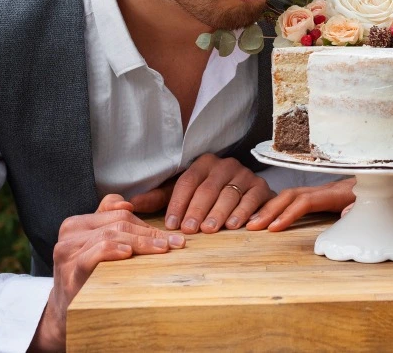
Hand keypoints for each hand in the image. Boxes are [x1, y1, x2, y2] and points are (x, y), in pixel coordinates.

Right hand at [29, 194, 184, 351]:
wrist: (66, 313)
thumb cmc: (88, 277)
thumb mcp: (96, 246)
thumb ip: (109, 222)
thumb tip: (128, 205)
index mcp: (77, 223)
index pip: (118, 213)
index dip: (145, 222)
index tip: (168, 235)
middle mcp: (69, 233)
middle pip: (118, 223)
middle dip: (149, 233)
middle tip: (174, 244)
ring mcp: (67, 252)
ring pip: (110, 235)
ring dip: (141, 242)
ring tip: (162, 249)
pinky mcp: (70, 271)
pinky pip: (94, 252)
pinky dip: (113, 249)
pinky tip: (128, 254)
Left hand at [128, 154, 273, 233]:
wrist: (244, 193)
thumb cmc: (207, 197)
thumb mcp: (183, 194)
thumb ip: (158, 198)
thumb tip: (131, 203)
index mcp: (204, 163)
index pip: (188, 181)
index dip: (178, 203)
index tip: (171, 223)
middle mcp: (226, 165)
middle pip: (208, 188)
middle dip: (198, 210)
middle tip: (190, 230)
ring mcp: (245, 175)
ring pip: (230, 194)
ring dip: (219, 213)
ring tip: (210, 229)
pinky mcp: (261, 187)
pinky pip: (253, 199)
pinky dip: (245, 212)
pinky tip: (236, 226)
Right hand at [246, 176, 392, 231]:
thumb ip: (372, 208)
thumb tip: (345, 214)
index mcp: (341, 191)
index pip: (308, 201)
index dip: (290, 214)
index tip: (274, 228)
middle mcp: (329, 188)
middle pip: (292, 196)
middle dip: (270, 210)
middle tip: (251, 227)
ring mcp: (325, 189)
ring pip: (292, 195)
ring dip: (271, 207)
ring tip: (252, 223)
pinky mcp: (325, 193)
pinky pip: (297, 197)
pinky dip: (279, 205)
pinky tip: (267, 215)